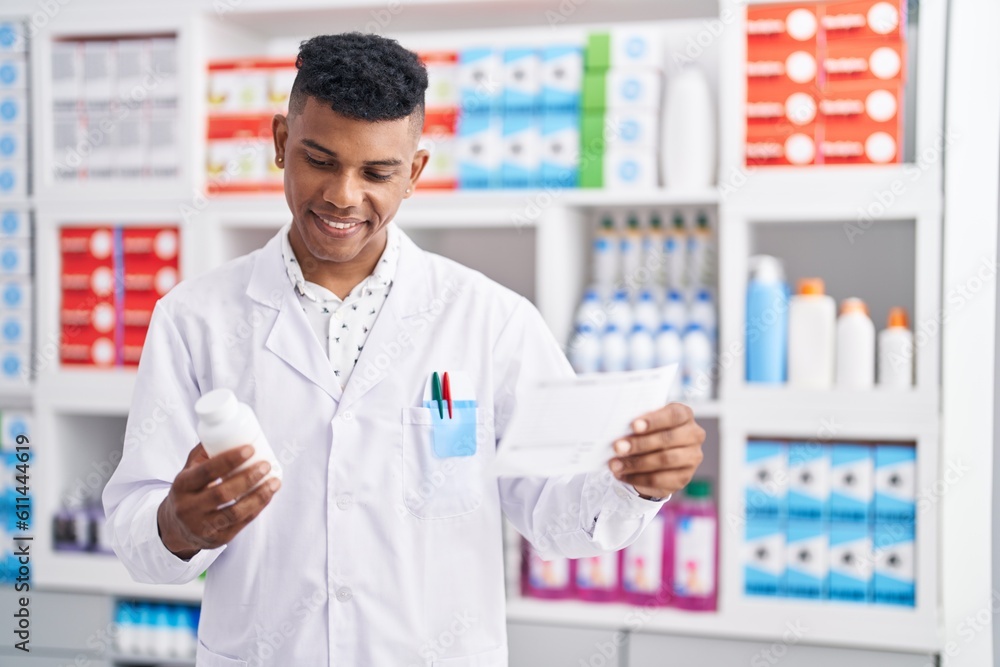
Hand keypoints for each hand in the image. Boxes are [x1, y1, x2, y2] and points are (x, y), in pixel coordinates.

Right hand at [157, 444, 280, 559]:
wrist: (174, 528)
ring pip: (234, 512)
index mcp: (181, 486)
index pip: (206, 472)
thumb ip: (204, 453)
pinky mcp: (216, 539)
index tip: (250, 449)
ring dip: (259, 496)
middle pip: (222, 493)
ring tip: (275, 481)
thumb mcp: (188, 472)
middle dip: (248, 478)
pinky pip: (240, 524)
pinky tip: (268, 495)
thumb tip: (230, 431)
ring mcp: (202, 527)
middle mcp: (189, 508)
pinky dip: (257, 508)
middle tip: (266, 465)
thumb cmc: (188, 491)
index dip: (229, 460)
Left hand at [607, 403, 705, 499]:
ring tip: (616, 464)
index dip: (654, 420)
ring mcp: (692, 457)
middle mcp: (694, 435)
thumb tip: (619, 430)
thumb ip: (638, 424)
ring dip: (636, 463)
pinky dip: (637, 477)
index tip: (633, 426)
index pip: (674, 415)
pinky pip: (659, 479)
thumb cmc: (649, 433)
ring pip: (664, 460)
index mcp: (685, 415)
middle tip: (617, 447)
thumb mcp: (645, 424)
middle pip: (667, 439)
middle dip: (639, 444)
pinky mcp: (684, 477)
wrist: (655, 459)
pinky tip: (623, 475)